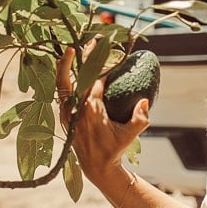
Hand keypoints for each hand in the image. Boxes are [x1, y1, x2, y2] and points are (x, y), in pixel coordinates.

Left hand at [56, 45, 151, 181]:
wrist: (96, 166)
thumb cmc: (114, 149)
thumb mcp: (130, 135)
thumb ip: (140, 118)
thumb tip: (145, 100)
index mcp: (91, 110)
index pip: (96, 80)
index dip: (104, 65)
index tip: (113, 52)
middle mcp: (76, 108)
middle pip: (78, 75)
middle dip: (86, 56)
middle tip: (94, 41)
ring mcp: (67, 111)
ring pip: (63, 82)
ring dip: (69, 64)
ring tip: (76, 48)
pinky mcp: (64, 114)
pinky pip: (61, 91)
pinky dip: (64, 77)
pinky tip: (68, 67)